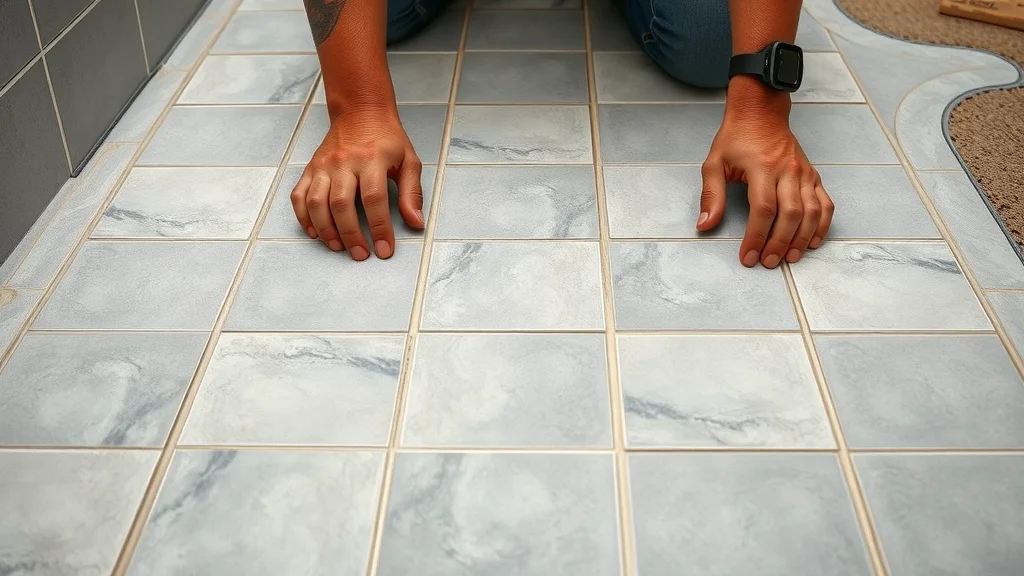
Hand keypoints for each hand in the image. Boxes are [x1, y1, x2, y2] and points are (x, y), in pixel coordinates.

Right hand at [291, 107, 424, 259]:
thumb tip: (416, 223)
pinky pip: (299, 196)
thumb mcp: (409, 161)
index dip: (379, 227)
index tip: (384, 250)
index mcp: (372, 159)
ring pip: (316, 202)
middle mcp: (344, 162)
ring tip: (339, 247)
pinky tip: (315, 233)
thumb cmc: (387, 140)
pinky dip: (303, 217)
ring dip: (326, 230)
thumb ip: (412, 193)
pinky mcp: (311, 168)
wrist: (360, 111)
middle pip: (341, 204)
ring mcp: (324, 165)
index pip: (374, 199)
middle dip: (351, 234)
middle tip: (361, 255)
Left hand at [697, 80, 833, 267]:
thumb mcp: (714, 163)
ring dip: (802, 239)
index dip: (756, 236)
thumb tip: (705, 225)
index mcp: (762, 167)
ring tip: (790, 259)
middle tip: (768, 262)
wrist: (761, 113)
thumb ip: (711, 195)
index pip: (763, 209)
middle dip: (780, 243)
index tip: (748, 256)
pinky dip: (822, 225)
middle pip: (791, 214)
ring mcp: (804, 173)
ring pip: (812, 211)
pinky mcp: (813, 175)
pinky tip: (813, 242)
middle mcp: (788, 170)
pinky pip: (825, 203)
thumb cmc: (736, 139)